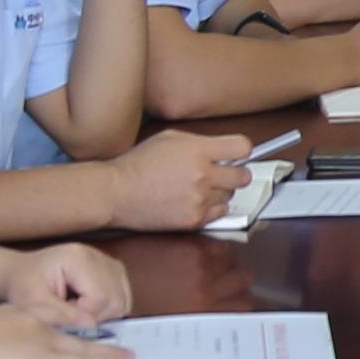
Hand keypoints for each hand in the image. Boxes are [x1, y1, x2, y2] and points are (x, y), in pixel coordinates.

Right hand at [0, 296, 134, 358]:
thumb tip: (4, 354)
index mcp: (19, 315)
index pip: (55, 322)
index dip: (75, 329)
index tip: (90, 334)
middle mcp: (37, 324)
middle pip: (75, 335)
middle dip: (98, 343)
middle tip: (121, 349)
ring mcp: (44, 341)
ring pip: (85, 350)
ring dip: (108, 357)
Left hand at [3, 241, 131, 328]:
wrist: (21, 271)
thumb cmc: (24, 284)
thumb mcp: (35, 303)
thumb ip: (63, 314)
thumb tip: (92, 326)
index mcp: (78, 258)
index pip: (100, 297)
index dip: (86, 316)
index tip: (65, 319)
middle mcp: (97, 256)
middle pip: (116, 299)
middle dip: (96, 317)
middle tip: (71, 316)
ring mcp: (107, 261)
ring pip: (122, 300)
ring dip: (103, 314)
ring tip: (77, 311)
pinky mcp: (112, 270)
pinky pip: (123, 296)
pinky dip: (109, 309)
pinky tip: (87, 307)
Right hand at [99, 129, 247, 233]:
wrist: (116, 192)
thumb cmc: (138, 165)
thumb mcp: (170, 139)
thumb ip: (201, 143)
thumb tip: (223, 150)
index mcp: (197, 150)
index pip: (243, 147)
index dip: (241, 150)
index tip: (238, 154)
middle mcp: (202, 175)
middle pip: (243, 176)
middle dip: (235, 173)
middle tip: (223, 173)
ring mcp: (199, 199)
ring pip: (231, 196)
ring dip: (220, 192)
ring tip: (198, 187)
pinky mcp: (194, 219)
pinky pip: (219, 213)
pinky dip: (211, 208)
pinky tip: (194, 200)